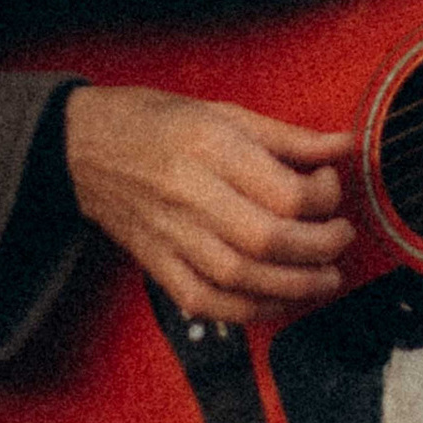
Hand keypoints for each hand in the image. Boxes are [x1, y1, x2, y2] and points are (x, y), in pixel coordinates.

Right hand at [62, 84, 355, 322]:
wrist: (81, 147)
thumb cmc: (154, 123)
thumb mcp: (224, 112)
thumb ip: (287, 137)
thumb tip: (341, 147)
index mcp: (209, 147)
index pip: (283, 191)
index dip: (323, 198)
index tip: (330, 189)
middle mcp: (189, 194)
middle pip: (267, 240)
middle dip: (319, 249)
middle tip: (340, 240)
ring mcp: (170, 235)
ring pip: (241, 279)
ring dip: (295, 287)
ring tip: (325, 278)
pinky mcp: (156, 264)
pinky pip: (207, 302)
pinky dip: (250, 310)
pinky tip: (278, 300)